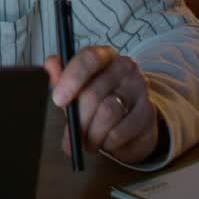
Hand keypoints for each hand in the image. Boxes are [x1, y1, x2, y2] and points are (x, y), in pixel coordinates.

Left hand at [43, 47, 158, 164]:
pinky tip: (107, 141)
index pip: (88, 59)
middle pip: (94, 93)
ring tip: (90, 140)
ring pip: (108, 114)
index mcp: (104, 55)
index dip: (71, 79)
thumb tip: (50, 69)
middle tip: (72, 135)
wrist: (132, 115)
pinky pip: (121, 132)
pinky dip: (108, 142)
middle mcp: (124, 68)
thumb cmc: (100, 97)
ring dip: (93, 134)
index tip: (58, 100)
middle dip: (79, 120)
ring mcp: (140, 88)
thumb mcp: (77, 85)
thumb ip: (61, 76)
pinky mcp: (148, 111)